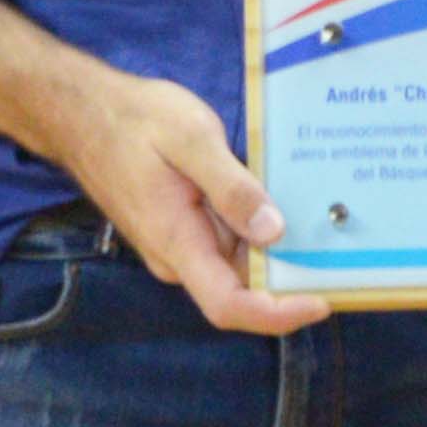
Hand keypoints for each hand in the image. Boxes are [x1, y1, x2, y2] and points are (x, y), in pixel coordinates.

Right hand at [44, 67, 328, 337]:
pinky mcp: (181, 226)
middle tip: (344, 256)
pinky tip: (285, 203)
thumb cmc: (133, 121)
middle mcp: (178, 255)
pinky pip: (225, 241)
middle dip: (290, 280)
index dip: (278, 314)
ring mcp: (178, 243)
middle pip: (241, 289)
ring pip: (236, 264)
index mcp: (178, 242)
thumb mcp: (190, 139)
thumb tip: (274, 232)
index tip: (321, 302)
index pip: (230, 305)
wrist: (82, 112)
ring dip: (277, 253)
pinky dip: (257, 231)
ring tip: (327, 226)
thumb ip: (232, 187)